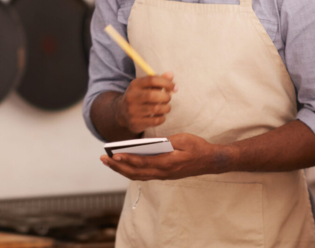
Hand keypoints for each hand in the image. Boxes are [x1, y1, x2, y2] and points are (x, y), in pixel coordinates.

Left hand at [100, 133, 225, 180]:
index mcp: (168, 163)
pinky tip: (122, 165)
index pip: (143, 162)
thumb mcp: (183, 139)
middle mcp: (163, 172)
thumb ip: (166, 141)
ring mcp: (163, 176)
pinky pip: (143, 175)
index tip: (115, 155)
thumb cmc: (197, 147)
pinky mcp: (163, 175)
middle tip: (104, 159)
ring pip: (138, 175)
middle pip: (136, 172)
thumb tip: (151, 142)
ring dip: (122, 170)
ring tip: (108, 162)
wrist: (210, 161)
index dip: (128, 159)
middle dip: (118, 166)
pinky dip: (131, 171)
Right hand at [116, 73, 175, 134]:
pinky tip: (160, 115)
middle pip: (153, 95)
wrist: (122, 113)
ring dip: (166, 108)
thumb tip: (171, 75)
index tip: (174, 87)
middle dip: (166, 97)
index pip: (152, 80)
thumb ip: (159, 80)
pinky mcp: (136, 122)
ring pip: (156, 109)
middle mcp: (132, 96)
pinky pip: (156, 121)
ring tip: (166, 107)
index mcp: (135, 84)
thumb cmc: (139, 97)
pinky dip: (162, 118)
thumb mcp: (145, 86)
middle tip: (168, 98)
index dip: (166, 82)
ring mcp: (133, 110)